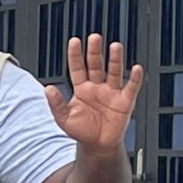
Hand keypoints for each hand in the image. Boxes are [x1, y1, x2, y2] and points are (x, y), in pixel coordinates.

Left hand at [45, 32, 143, 152]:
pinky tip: (136, 68)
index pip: (77, 68)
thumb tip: (47, 89)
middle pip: (96, 65)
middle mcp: (97, 87)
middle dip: (95, 52)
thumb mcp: (64, 118)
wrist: (97, 145)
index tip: (74, 41)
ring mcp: (112, 92)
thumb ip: (56, 104)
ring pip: (114, 72)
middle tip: (94, 37)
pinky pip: (131, 87)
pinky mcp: (125, 101)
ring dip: (115, 60)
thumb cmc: (81, 131)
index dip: (75, 55)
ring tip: (115, 46)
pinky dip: (134, 78)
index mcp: (81, 89)